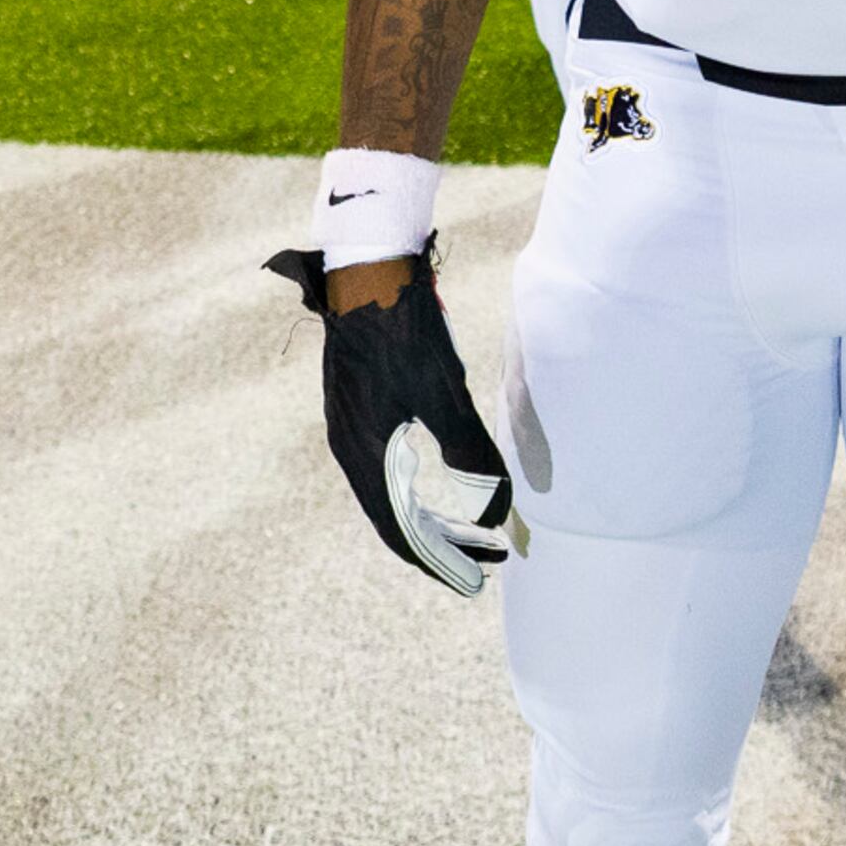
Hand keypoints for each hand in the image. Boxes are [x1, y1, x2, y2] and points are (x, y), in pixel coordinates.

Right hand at [266, 247, 516, 593]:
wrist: (367, 269)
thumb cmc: (403, 329)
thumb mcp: (443, 392)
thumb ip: (470, 452)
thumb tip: (497, 508)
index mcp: (363, 452)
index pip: (400, 530)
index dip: (440, 559)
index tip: (477, 577)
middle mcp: (349, 445)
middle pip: (394, 516)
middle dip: (441, 544)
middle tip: (485, 560)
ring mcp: (350, 424)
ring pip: (389, 491)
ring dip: (428, 517)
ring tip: (469, 531)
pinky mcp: (358, 404)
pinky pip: (385, 465)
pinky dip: (414, 487)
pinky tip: (438, 483)